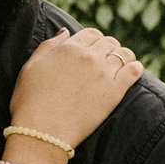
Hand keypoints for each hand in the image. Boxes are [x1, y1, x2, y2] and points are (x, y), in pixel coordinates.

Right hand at [10, 29, 143, 153]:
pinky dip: (135, 68)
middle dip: (108, 49)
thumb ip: (48, 46)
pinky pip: (134, 70)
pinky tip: (132, 72)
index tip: (93, 50)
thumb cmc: (29, 102)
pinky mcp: (114, 91)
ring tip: (121, 66)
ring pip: (124, 54)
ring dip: (124, 57)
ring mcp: (103, 73)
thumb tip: (65, 32)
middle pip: (109, 42)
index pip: (91, 34)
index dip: (94, 41)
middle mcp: (88, 56)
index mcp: (68, 48)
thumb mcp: (30, 67)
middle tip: (106, 61)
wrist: (41, 131)